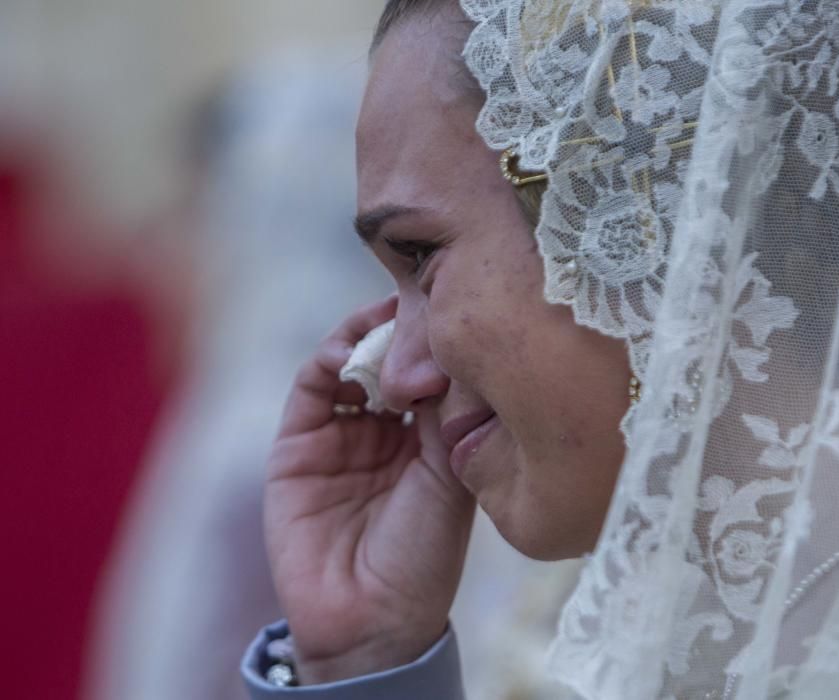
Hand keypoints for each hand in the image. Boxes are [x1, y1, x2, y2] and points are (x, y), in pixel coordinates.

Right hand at [264, 296, 475, 683]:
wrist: (371, 617)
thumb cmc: (424, 555)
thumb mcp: (450, 478)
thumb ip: (445, 416)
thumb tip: (444, 350)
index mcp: (426, 438)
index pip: (430, 370)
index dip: (438, 338)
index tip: (454, 303)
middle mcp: (384, 430)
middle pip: (389, 358)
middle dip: (401, 325)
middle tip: (419, 294)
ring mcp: (340, 434)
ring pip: (350, 363)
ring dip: (365, 335)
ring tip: (384, 320)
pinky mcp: (298, 444)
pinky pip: (312, 387)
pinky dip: (329, 359)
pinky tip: (351, 350)